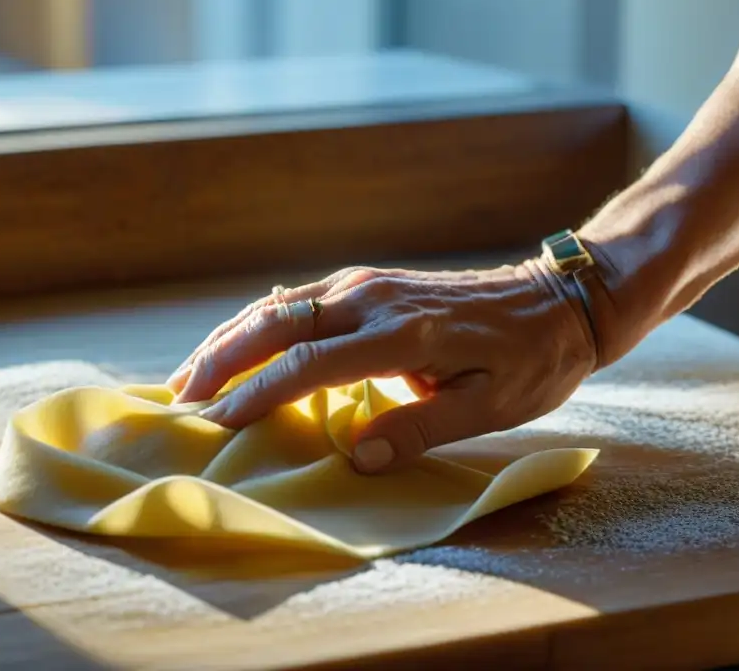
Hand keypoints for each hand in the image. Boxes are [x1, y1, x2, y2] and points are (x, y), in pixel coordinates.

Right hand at [166, 260, 598, 473]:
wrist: (559, 300)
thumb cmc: (532, 361)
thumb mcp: (492, 407)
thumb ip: (423, 429)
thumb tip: (357, 457)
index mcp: (403, 334)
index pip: (309, 364)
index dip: (257, 394)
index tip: (216, 423)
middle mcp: (374, 299)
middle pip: (277, 323)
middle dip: (222, 359)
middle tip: (179, 398)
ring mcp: (369, 284)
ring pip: (281, 304)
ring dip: (231, 336)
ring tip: (192, 372)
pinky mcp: (371, 281)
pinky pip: (301, 298)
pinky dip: (261, 320)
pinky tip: (239, 339)